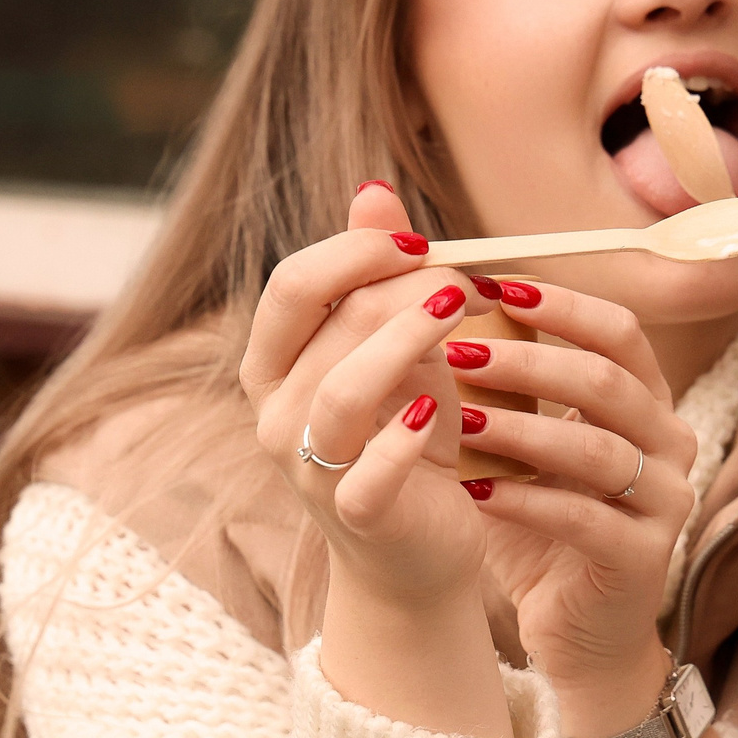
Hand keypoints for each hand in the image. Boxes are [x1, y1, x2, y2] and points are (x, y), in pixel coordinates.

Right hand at [240, 183, 481, 610]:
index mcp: (276, 363)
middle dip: (397, 288)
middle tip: (461, 281)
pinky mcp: (355, 514)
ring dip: (406, 340)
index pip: (294, 284)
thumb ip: (378, 276)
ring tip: (461, 312)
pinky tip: (437, 412)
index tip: (423, 244)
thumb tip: (373, 190)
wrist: (420, 547)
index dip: (358, 252)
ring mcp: (309, 467)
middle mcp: (277, 412)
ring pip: (343, 388)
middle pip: (323, 322)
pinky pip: (370, 470)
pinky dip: (405, 438)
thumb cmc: (408, 433)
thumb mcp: (398, 346)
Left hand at [460, 280, 696, 712]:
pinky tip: (473, 494)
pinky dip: (524, 501)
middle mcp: (671, 443)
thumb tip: (447, 296)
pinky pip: (585, 519)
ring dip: (520, 431)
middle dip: (527, 363)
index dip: (560, 306)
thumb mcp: (517, 441)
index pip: (619, 332)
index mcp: (647, 402)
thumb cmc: (542, 521)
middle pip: (606, 381)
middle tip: (456, 353)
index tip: (490, 287)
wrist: (575, 629)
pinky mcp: (645, 559)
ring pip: (596, 448)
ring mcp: (666, 502)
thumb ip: (498, 380)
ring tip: (456, 423)